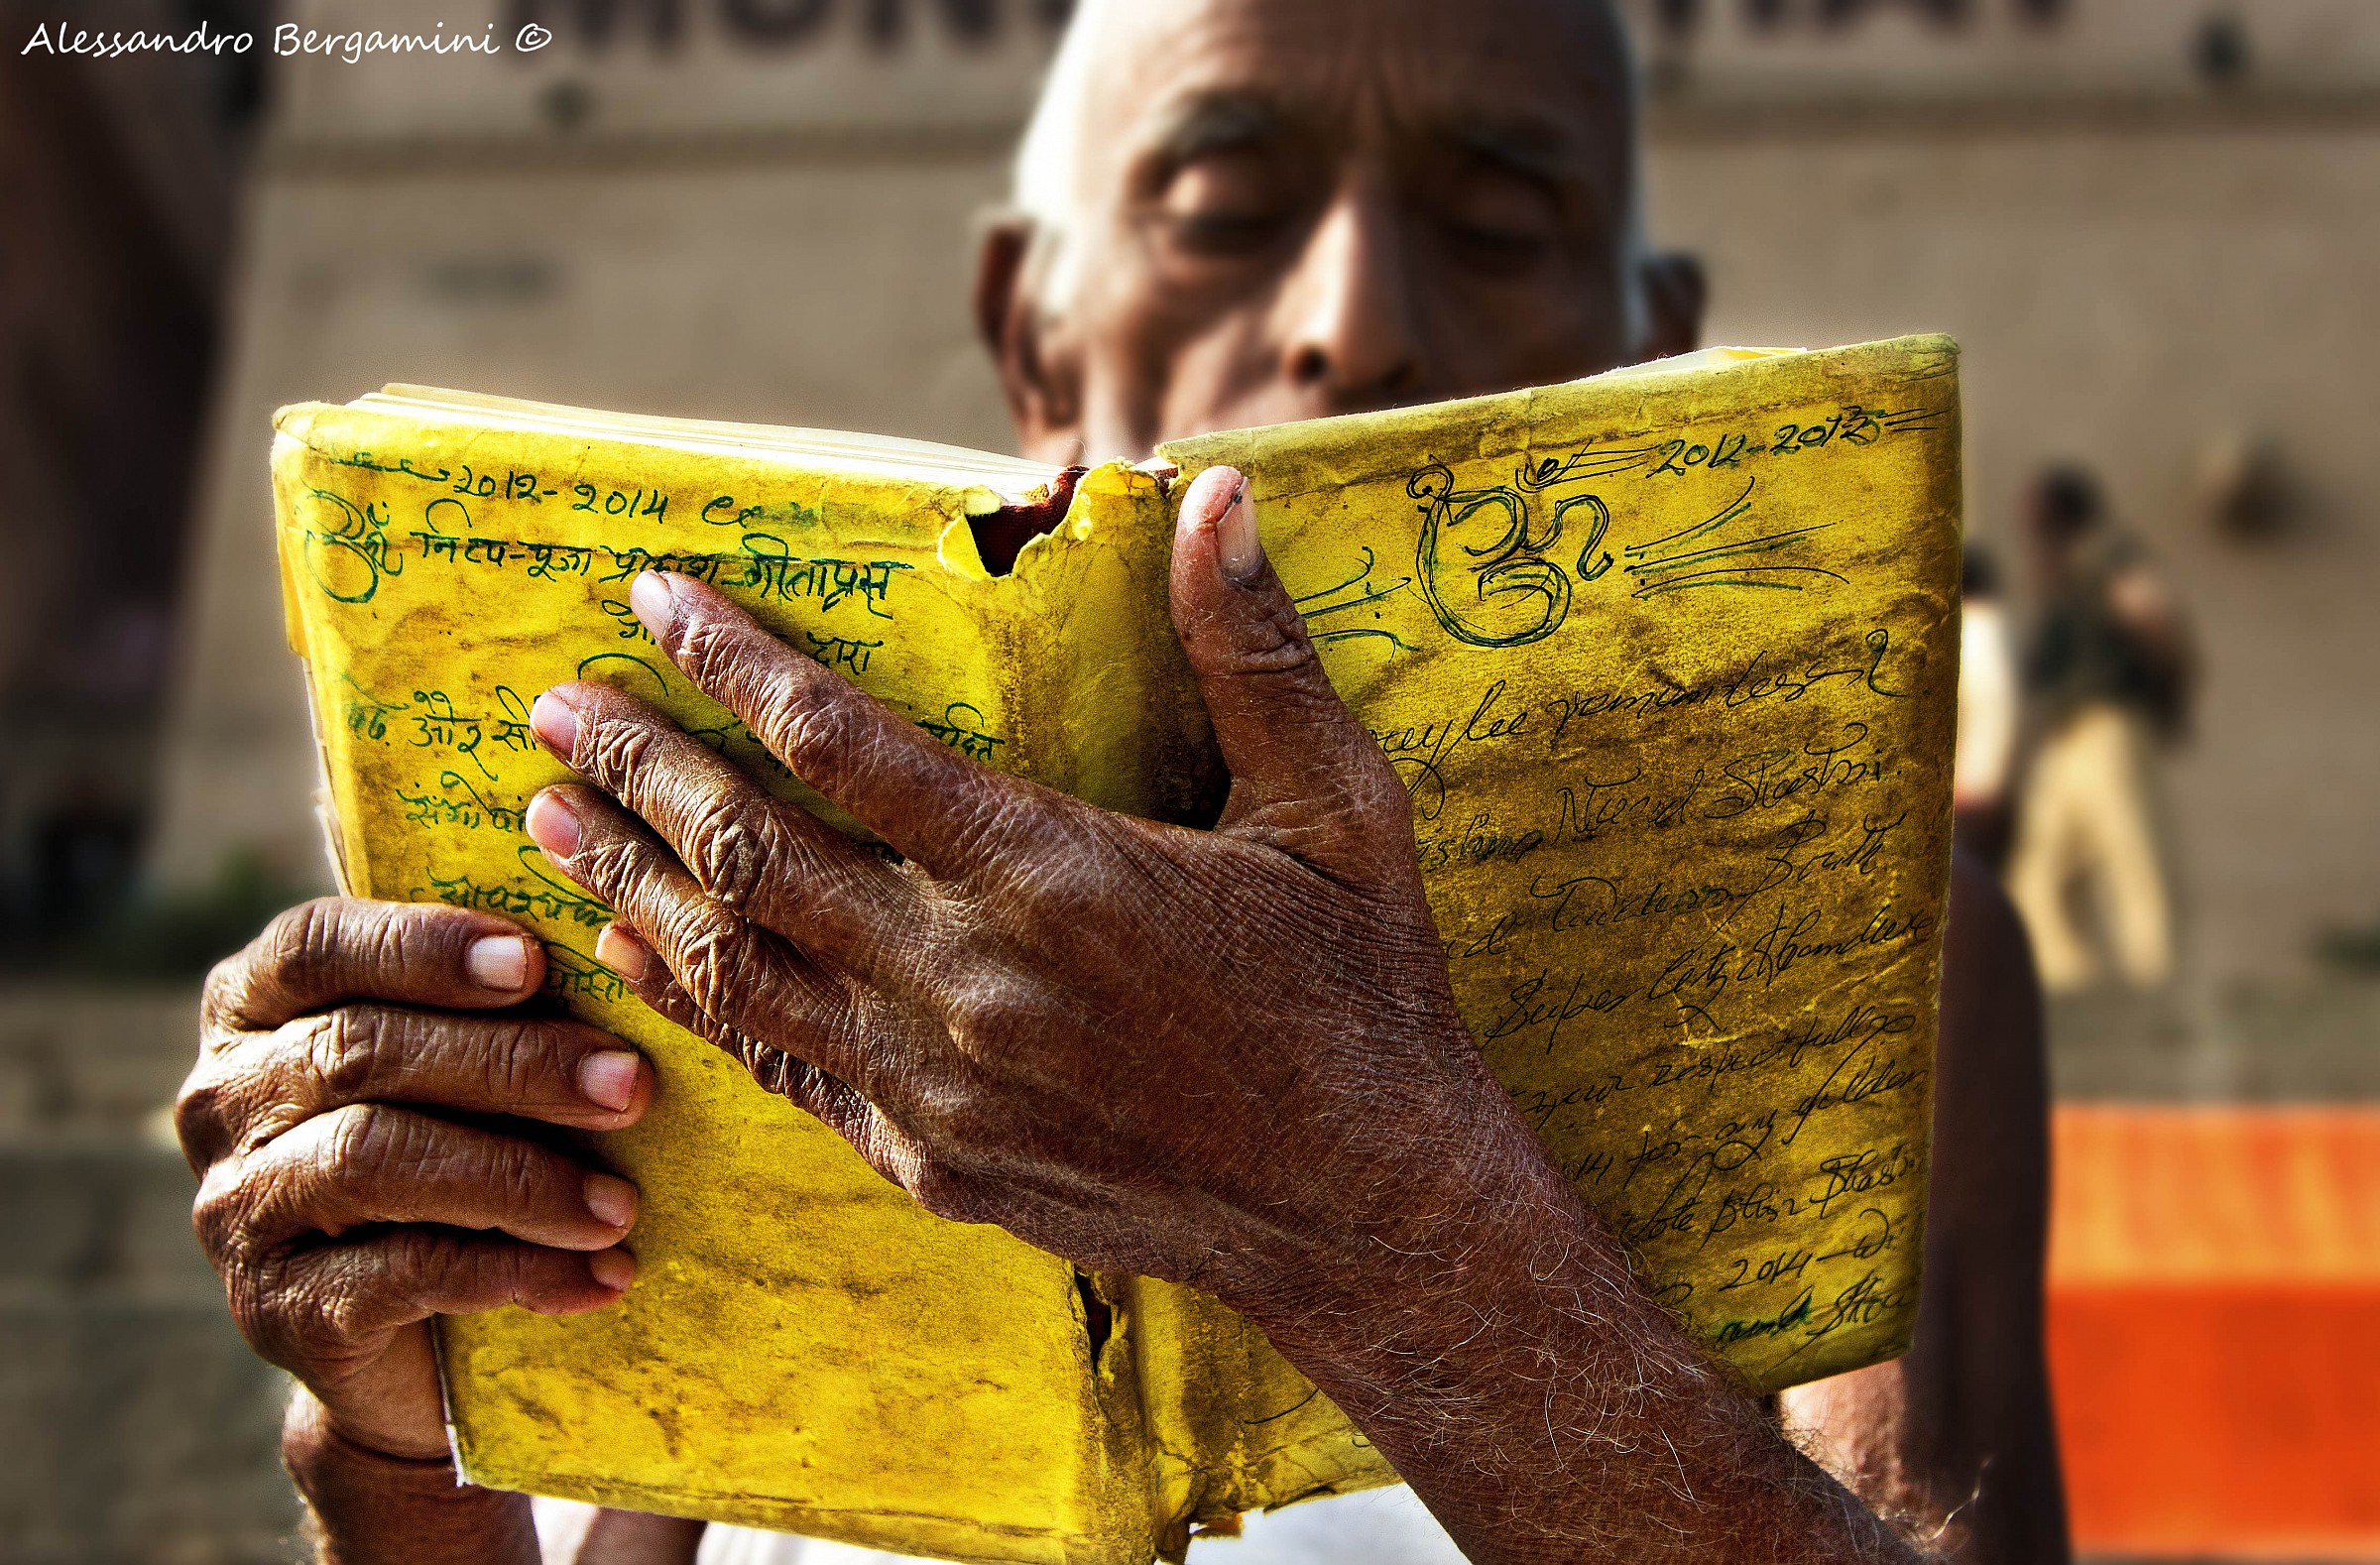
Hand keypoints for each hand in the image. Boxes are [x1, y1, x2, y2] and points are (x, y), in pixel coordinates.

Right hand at [178, 899, 653, 1460]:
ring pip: (375, 1161)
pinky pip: (403, 1273)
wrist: (413, 1340)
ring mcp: (238, 1207)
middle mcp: (225, 1099)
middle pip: (362, 1050)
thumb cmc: (454, 1150)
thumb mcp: (460, 1070)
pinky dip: (515, 1270)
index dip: (422, 947)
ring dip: (519, 1177)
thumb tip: (618, 948)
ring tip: (619, 1204)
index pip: (317, 945)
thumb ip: (498, 1004)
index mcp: (257, 1005)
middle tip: (629, 1085)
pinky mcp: (278, 1309)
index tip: (531, 962)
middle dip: (511, 1064)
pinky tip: (598, 1274)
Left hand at [518, 466, 1520, 1311]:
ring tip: (543, 815)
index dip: (733, 664)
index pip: (843, 745)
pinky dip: (696, 1005)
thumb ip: (1255, 653)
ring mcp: (936, 1085)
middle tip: (547, 706)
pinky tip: (639, 958)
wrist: (1365, 1212)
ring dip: (630, 883)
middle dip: (634, 769)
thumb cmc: (1359, 998)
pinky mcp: (932, 1164)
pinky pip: (781, 1070)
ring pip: (735, 968)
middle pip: (750, 853)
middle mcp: (967, 978)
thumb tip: (1214, 491)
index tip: (653, 601)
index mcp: (1054, 871)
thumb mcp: (1338, 812)